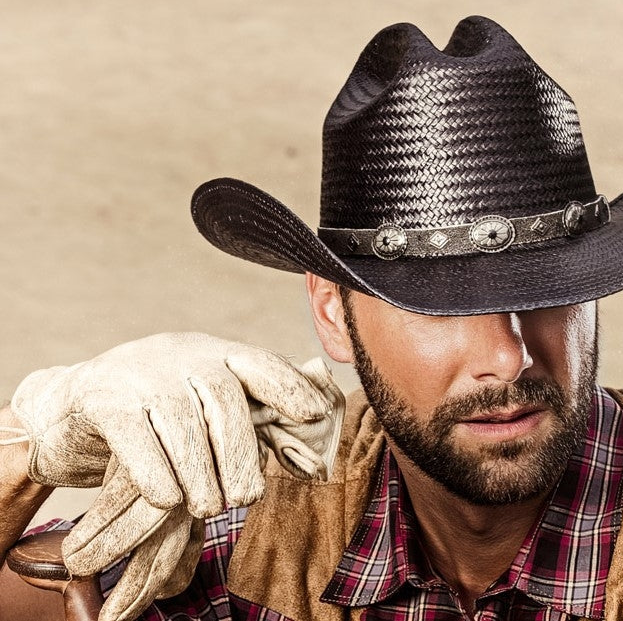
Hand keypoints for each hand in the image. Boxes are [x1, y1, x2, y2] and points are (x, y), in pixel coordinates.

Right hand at [11, 333, 345, 620]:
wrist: (67, 410)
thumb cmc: (155, 419)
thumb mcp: (204, 406)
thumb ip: (251, 414)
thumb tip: (315, 429)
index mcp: (215, 354)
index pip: (260, 363)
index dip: (290, 387)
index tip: (315, 414)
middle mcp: (181, 355)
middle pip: (223, 399)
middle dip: (239, 453)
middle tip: (244, 497)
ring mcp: (140, 373)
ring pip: (182, 423)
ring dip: (200, 474)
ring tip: (207, 508)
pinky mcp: (102, 399)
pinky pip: (137, 438)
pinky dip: (157, 475)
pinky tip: (166, 501)